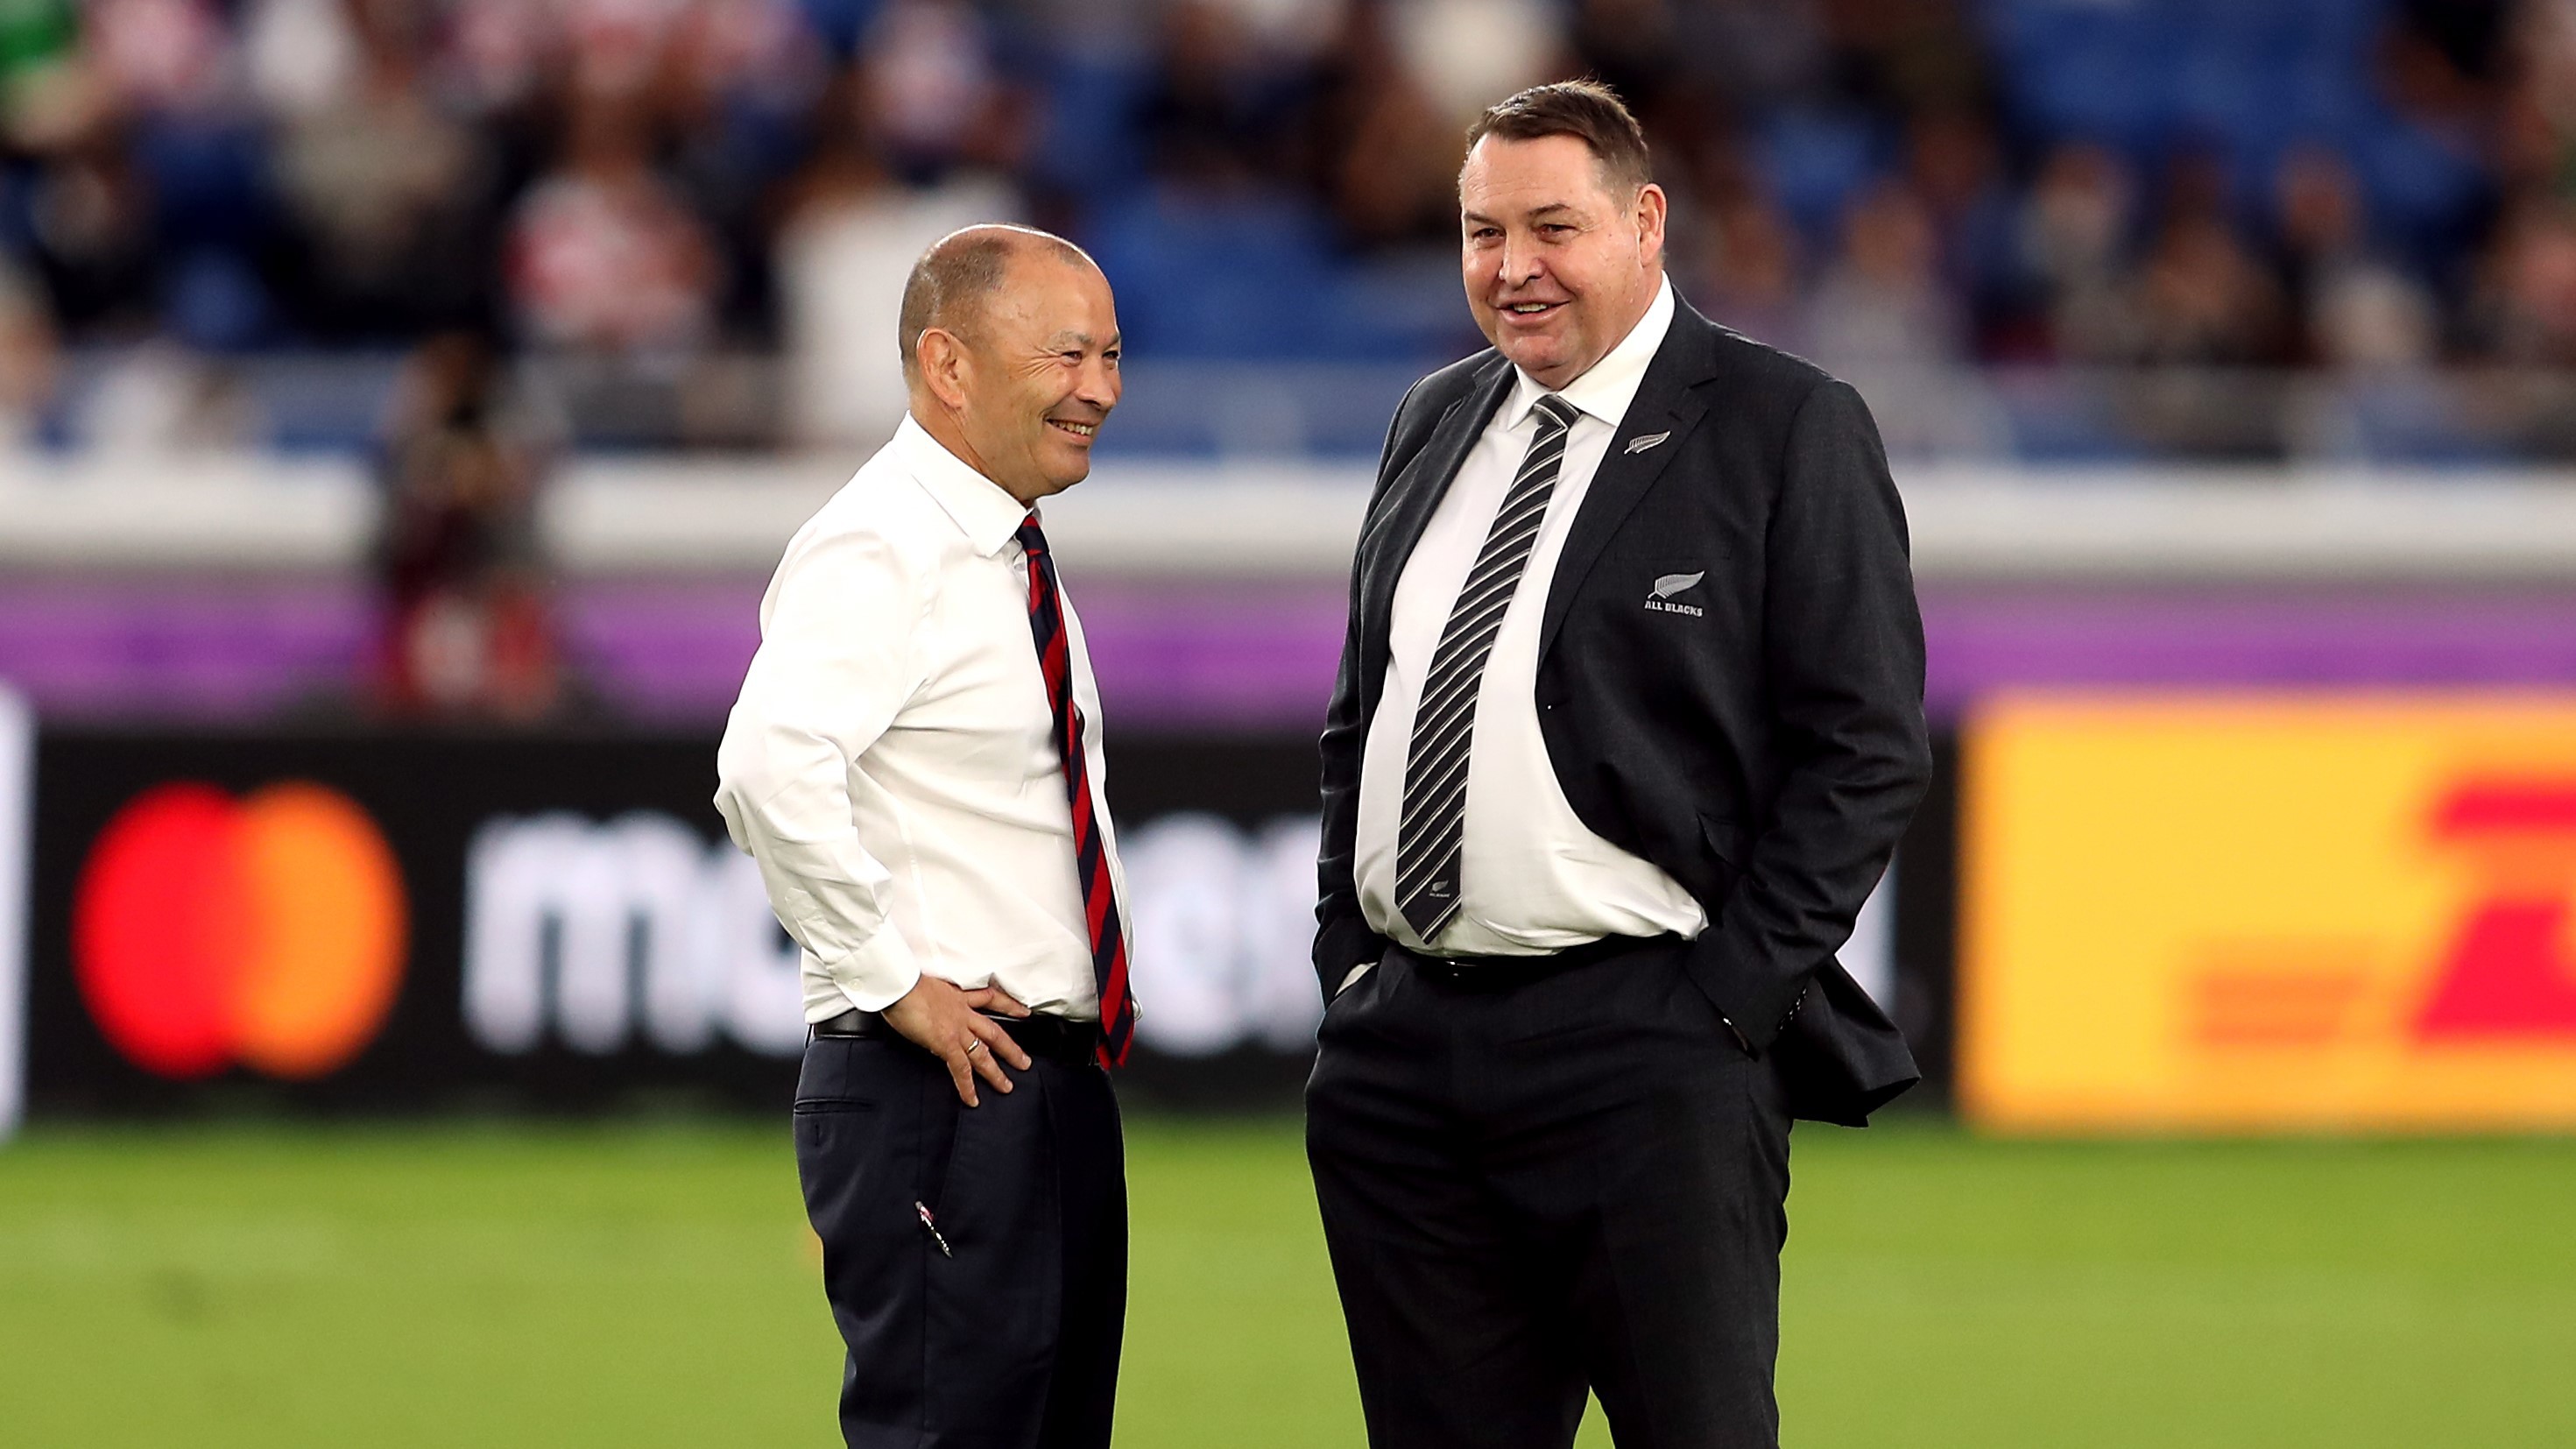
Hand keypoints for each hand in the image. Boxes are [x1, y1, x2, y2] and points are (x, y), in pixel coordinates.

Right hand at [882, 976, 1033, 1105]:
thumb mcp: (925, 985)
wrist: (900, 983)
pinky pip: (961, 1068)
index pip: (989, 999)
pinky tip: (972, 1099)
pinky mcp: (946, 1043)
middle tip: (1023, 1062)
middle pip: (994, 1033)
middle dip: (1010, 1049)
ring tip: (1006, 1086)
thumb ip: (932, 998)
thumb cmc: (904, 981)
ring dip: (995, 1073)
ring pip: (983, 1054)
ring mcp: (957, 1030)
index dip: (1009, 1006)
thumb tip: (925, 1007)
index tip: (1022, 1011)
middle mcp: (962, 1013)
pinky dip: (967, 1086)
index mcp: (957, 997)